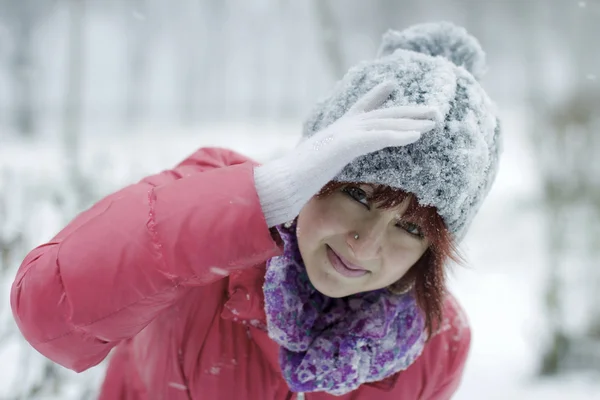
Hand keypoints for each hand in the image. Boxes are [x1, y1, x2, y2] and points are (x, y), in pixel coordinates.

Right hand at [254, 81, 438, 226]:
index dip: (377, 96)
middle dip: (409, 111)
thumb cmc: (295, 180)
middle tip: (433, 110)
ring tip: (434, 121)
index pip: (360, 109)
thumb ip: (325, 160)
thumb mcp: (316, 166)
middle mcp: (341, 127)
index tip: (390, 85)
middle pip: (382, 114)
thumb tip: (321, 166)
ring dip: (412, 122)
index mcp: (336, 131)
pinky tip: (417, 135)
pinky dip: (399, 134)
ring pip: (385, 123)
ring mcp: (343, 133)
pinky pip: (378, 137)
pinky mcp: (346, 144)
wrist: (282, 184)